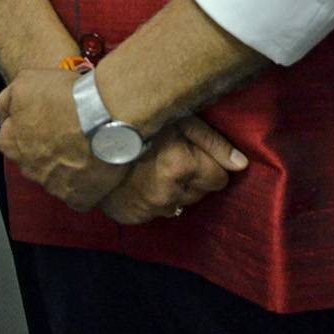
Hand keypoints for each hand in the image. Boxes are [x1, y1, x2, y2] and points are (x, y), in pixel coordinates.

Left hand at [0, 70, 124, 211]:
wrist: (105, 118)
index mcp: (11, 143)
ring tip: (85, 143)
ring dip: (65, 163)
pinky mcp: (77, 199)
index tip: (44, 115)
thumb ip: (8, 99)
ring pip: (55, 175)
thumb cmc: (65, 98)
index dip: (28, 122)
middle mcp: (28, 169)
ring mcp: (53, 187)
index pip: (11, 136)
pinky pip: (77, 192)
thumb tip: (7, 112)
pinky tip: (94, 163)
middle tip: (66, 128)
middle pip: (33, 157)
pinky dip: (83, 182)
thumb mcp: (25, 80)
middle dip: (45, 146)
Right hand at [100, 116, 247, 225]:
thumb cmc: (141, 117)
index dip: (208, 161)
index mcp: (180, 167)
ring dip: (175, 188)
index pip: (219, 178)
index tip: (191, 148)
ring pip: (181, 204)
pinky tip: (143, 178)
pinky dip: (155, 197)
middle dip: (194, 175)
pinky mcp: (131, 217)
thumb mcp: (181, 118)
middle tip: (172, 153)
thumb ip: (214, 142)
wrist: (92, 128)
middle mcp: (167, 194)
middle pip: (202, 193)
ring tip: (156, 163)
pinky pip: (157, 212)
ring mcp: (148, 209)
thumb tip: (241, 165)